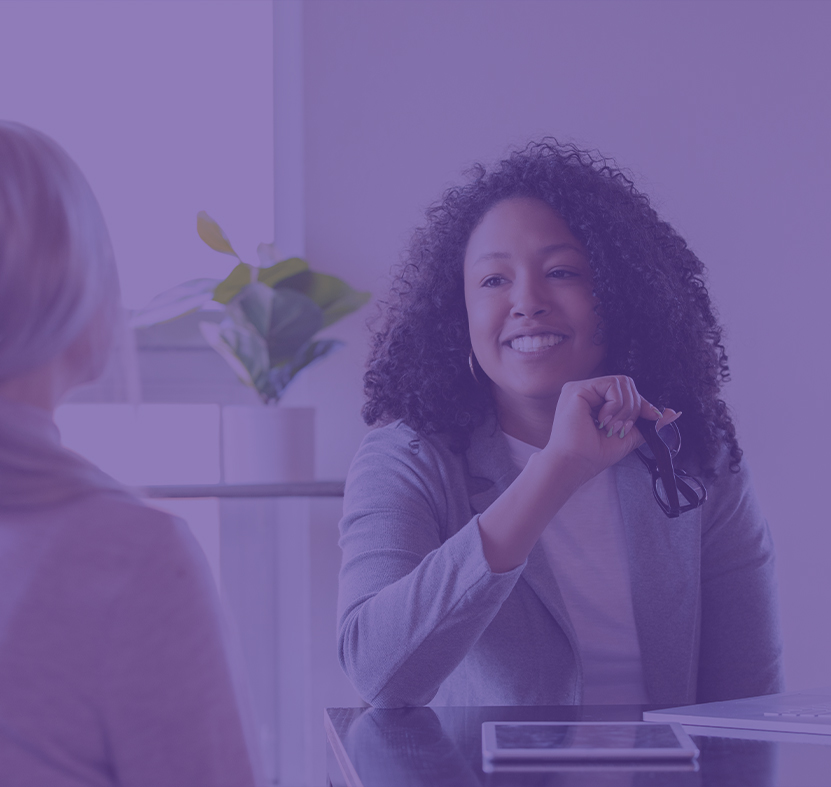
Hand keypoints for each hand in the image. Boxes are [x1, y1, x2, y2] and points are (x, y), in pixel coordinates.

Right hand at [543, 376, 679, 485]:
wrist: (576, 465)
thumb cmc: (593, 455)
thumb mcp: (629, 436)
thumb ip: (648, 423)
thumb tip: (673, 413)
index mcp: (595, 402)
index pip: (626, 392)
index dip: (642, 404)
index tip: (653, 417)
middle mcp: (587, 392)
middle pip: (627, 384)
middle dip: (633, 408)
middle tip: (620, 429)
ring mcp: (580, 389)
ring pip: (622, 383)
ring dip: (624, 409)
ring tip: (610, 427)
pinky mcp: (577, 389)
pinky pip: (612, 385)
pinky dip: (615, 405)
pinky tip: (602, 421)